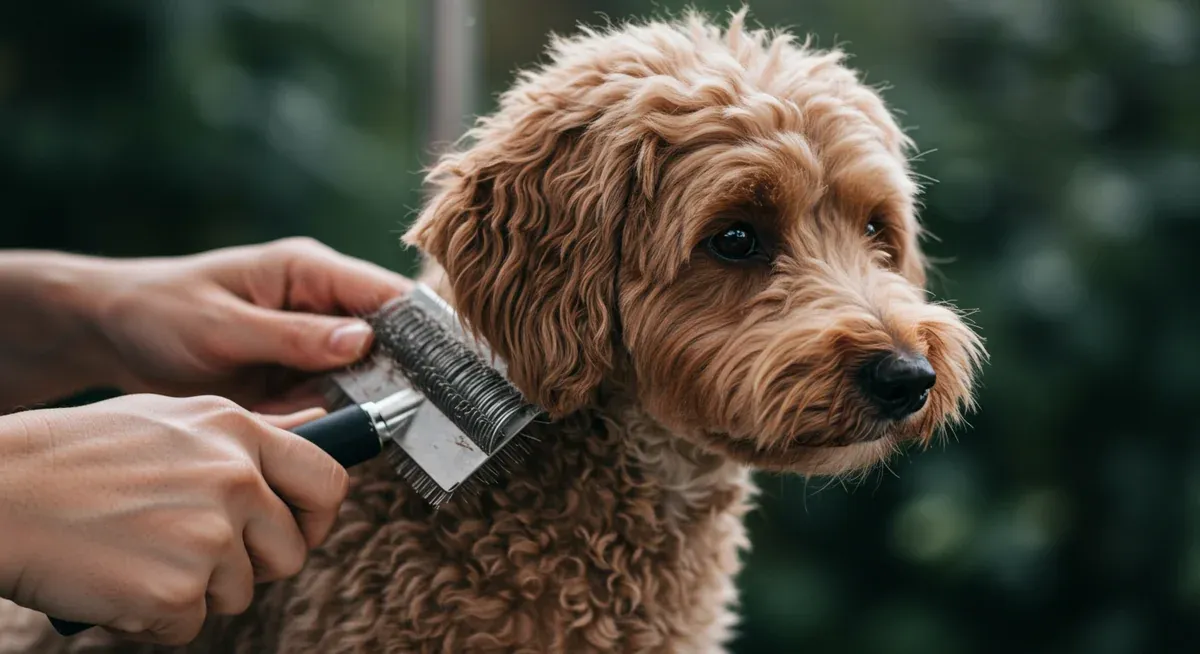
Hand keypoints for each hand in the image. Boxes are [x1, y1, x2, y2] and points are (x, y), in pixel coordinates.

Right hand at [0, 394, 347, 644]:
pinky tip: (116, 581)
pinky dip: (154, 619)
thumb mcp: (171, 420)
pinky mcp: (177, 589)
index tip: (295, 532)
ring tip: (139, 556)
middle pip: (291, 553)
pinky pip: (190, 627)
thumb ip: (239, 438)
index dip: (317, 518)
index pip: (327, 481)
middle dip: (254, 567)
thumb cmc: (74, 456)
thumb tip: (311, 435)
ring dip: (196, 591)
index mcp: (237, 432)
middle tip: (199, 557)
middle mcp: (235, 479)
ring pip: (240, 594)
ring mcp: (209, 535)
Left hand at [88, 237, 411, 411]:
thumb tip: (365, 341)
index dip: (422, 330)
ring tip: (381, 435)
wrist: (110, 336)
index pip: (386, 294)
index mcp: (309, 271)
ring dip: (368, 406)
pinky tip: (335, 440)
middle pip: (387, 340)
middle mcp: (320, 306)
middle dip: (402, 377)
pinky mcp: (296, 379)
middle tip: (419, 416)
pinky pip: (330, 403)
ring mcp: (311, 345)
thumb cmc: (160, 314)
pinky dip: (333, 423)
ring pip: (364, 378)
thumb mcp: (222, 326)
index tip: (447, 370)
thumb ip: (293, 336)